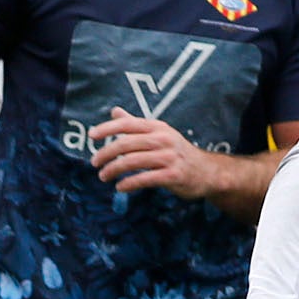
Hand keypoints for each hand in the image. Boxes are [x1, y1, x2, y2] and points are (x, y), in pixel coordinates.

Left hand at [89, 109, 219, 198]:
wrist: (207, 171)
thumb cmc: (177, 152)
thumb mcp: (159, 134)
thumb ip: (135, 124)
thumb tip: (114, 111)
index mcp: (158, 127)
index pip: (128, 124)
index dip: (107, 129)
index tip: (92, 136)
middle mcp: (163, 139)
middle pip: (127, 144)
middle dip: (106, 153)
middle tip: (94, 163)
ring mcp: (169, 158)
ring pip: (133, 162)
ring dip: (114, 169)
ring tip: (103, 176)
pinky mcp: (173, 175)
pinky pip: (145, 179)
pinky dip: (129, 183)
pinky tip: (120, 187)